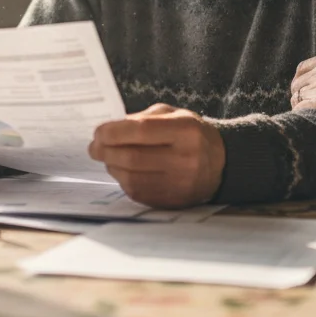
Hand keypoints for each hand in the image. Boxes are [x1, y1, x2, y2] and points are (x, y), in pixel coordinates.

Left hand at [88, 105, 225, 208]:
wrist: (221, 162)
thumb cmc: (190, 134)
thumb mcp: (173, 115)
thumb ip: (142, 119)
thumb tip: (107, 132)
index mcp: (186, 130)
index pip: (141, 130)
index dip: (113, 132)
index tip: (98, 132)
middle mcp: (186, 158)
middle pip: (133, 157)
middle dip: (106, 151)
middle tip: (94, 147)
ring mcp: (181, 183)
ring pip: (132, 178)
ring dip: (112, 167)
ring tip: (107, 158)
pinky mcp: (175, 201)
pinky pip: (138, 193)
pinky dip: (123, 181)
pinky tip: (122, 171)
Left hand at [290, 32, 315, 133]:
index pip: (303, 68)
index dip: (304, 79)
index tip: (308, 88)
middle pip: (297, 82)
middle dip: (301, 91)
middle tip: (309, 101)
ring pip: (297, 96)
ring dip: (301, 103)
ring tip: (311, 111)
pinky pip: (299, 108)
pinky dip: (302, 113)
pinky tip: (311, 117)